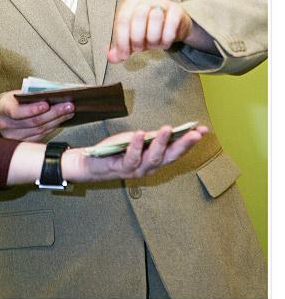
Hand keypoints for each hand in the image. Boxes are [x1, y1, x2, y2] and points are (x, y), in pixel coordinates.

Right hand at [0, 91, 74, 140]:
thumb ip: (30, 96)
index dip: (32, 109)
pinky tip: (61, 120)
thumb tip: (54, 94)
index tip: (46, 104)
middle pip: (33, 122)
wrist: (1, 115)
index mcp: (3, 109)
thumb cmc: (12, 102)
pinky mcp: (23, 144)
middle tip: (68, 106)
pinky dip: (53, 127)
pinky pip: (41, 136)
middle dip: (54, 113)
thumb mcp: (17, 95)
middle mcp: (7, 126)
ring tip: (69, 111)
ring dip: (57, 120)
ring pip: (40, 130)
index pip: (17, 112)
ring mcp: (14, 137)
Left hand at [63, 124, 208, 181]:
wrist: (93, 161)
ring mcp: (137, 170)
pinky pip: (132, 158)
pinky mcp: (122, 168)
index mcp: (156, 160)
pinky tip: (141, 133)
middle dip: (184, 145)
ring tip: (168, 128)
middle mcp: (150, 168)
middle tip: (195, 133)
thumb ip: (153, 138)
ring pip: (153, 158)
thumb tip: (171, 130)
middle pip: (170, 157)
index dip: (190, 141)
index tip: (204, 130)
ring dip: (161, 143)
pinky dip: (137, 145)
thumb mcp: (139, 140)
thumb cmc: (118, 150)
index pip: (177, 150)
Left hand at [108, 0, 191, 61]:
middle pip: (138, 17)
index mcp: (130, 4)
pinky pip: (171, 23)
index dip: (122, 40)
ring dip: (153, 38)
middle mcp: (145, 0)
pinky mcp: (176, 10)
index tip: (124, 55)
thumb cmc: (149, 31)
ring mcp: (162, 3)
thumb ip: (121, 48)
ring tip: (153, 45)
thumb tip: (110, 58)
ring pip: (155, 17)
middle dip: (137, 38)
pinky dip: (167, 37)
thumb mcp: (133, 40)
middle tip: (140, 49)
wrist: (174, 26)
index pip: (122, 20)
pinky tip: (165, 43)